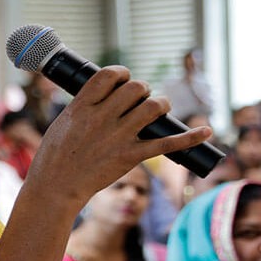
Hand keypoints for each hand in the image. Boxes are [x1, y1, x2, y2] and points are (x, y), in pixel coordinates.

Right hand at [29, 68, 211, 206]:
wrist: (56, 187)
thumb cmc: (54, 156)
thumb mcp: (63, 123)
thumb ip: (84, 108)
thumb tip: (103, 96)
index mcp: (82, 106)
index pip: (110, 75)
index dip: (121, 73)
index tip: (123, 80)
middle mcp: (101, 118)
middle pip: (136, 88)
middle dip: (142, 89)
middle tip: (140, 100)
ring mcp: (117, 137)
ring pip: (153, 107)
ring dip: (161, 104)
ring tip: (159, 110)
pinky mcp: (130, 157)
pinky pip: (166, 143)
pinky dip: (190, 138)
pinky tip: (206, 131)